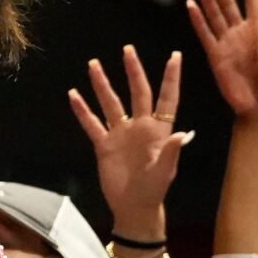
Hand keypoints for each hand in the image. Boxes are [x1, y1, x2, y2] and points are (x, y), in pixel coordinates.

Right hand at [69, 47, 191, 232]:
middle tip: (127, 50)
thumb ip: (171, 152)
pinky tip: (74, 95)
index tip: (175, 56)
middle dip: (133, 71)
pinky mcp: (104, 145)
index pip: (166, 99)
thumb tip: (183, 134)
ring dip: (103, 85)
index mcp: (159, 131)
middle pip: (137, 92)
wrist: (133, 208)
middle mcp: (140, 126)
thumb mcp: (165, 172)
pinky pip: (92, 124)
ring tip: (94, 64)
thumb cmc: (154, 190)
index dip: (171, 78)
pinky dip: (83, 110)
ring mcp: (121, 134)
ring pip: (111, 103)